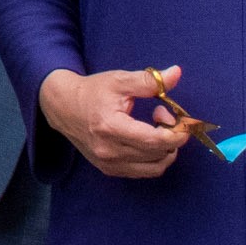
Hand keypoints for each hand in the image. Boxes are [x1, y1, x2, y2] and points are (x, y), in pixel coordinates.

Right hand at [39, 64, 194, 179]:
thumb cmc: (93, 91)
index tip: (182, 120)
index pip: (154, 141)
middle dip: (172, 136)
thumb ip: (149, 80)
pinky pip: (143, 172)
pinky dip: (154, 159)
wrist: (63, 107)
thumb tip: (176, 73)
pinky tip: (148, 141)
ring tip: (158, 130)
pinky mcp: (109, 170)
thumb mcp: (119, 80)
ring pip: (155, 167)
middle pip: (158, 154)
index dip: (176, 133)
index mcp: (111, 127)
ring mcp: (109, 164)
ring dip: (166, 150)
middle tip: (163, 116)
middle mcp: (109, 151)